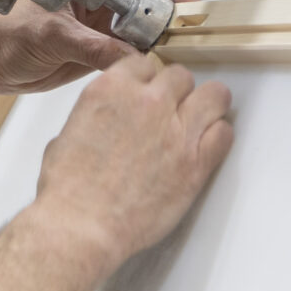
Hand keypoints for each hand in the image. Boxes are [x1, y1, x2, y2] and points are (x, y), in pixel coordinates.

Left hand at [0, 0, 206, 93]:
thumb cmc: (6, 36)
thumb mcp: (50, 36)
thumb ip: (91, 47)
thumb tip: (128, 57)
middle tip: (190, 13)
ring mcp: (102, 22)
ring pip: (146, 16)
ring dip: (166, 25)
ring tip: (180, 37)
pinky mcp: (101, 47)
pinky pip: (135, 45)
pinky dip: (152, 51)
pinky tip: (164, 57)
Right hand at [33, 51, 233, 264]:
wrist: (82, 226)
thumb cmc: (68, 191)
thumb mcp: (66, 136)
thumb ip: (93, 118)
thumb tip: (104, 123)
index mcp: (111, 90)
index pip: (144, 64)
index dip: (147, 82)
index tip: (148, 94)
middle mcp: (148, 102)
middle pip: (181, 77)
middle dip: (176, 94)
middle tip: (171, 114)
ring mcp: (177, 130)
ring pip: (215, 96)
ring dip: (207, 106)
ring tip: (200, 122)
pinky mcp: (197, 162)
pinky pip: (224, 133)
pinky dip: (218, 137)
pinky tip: (206, 147)